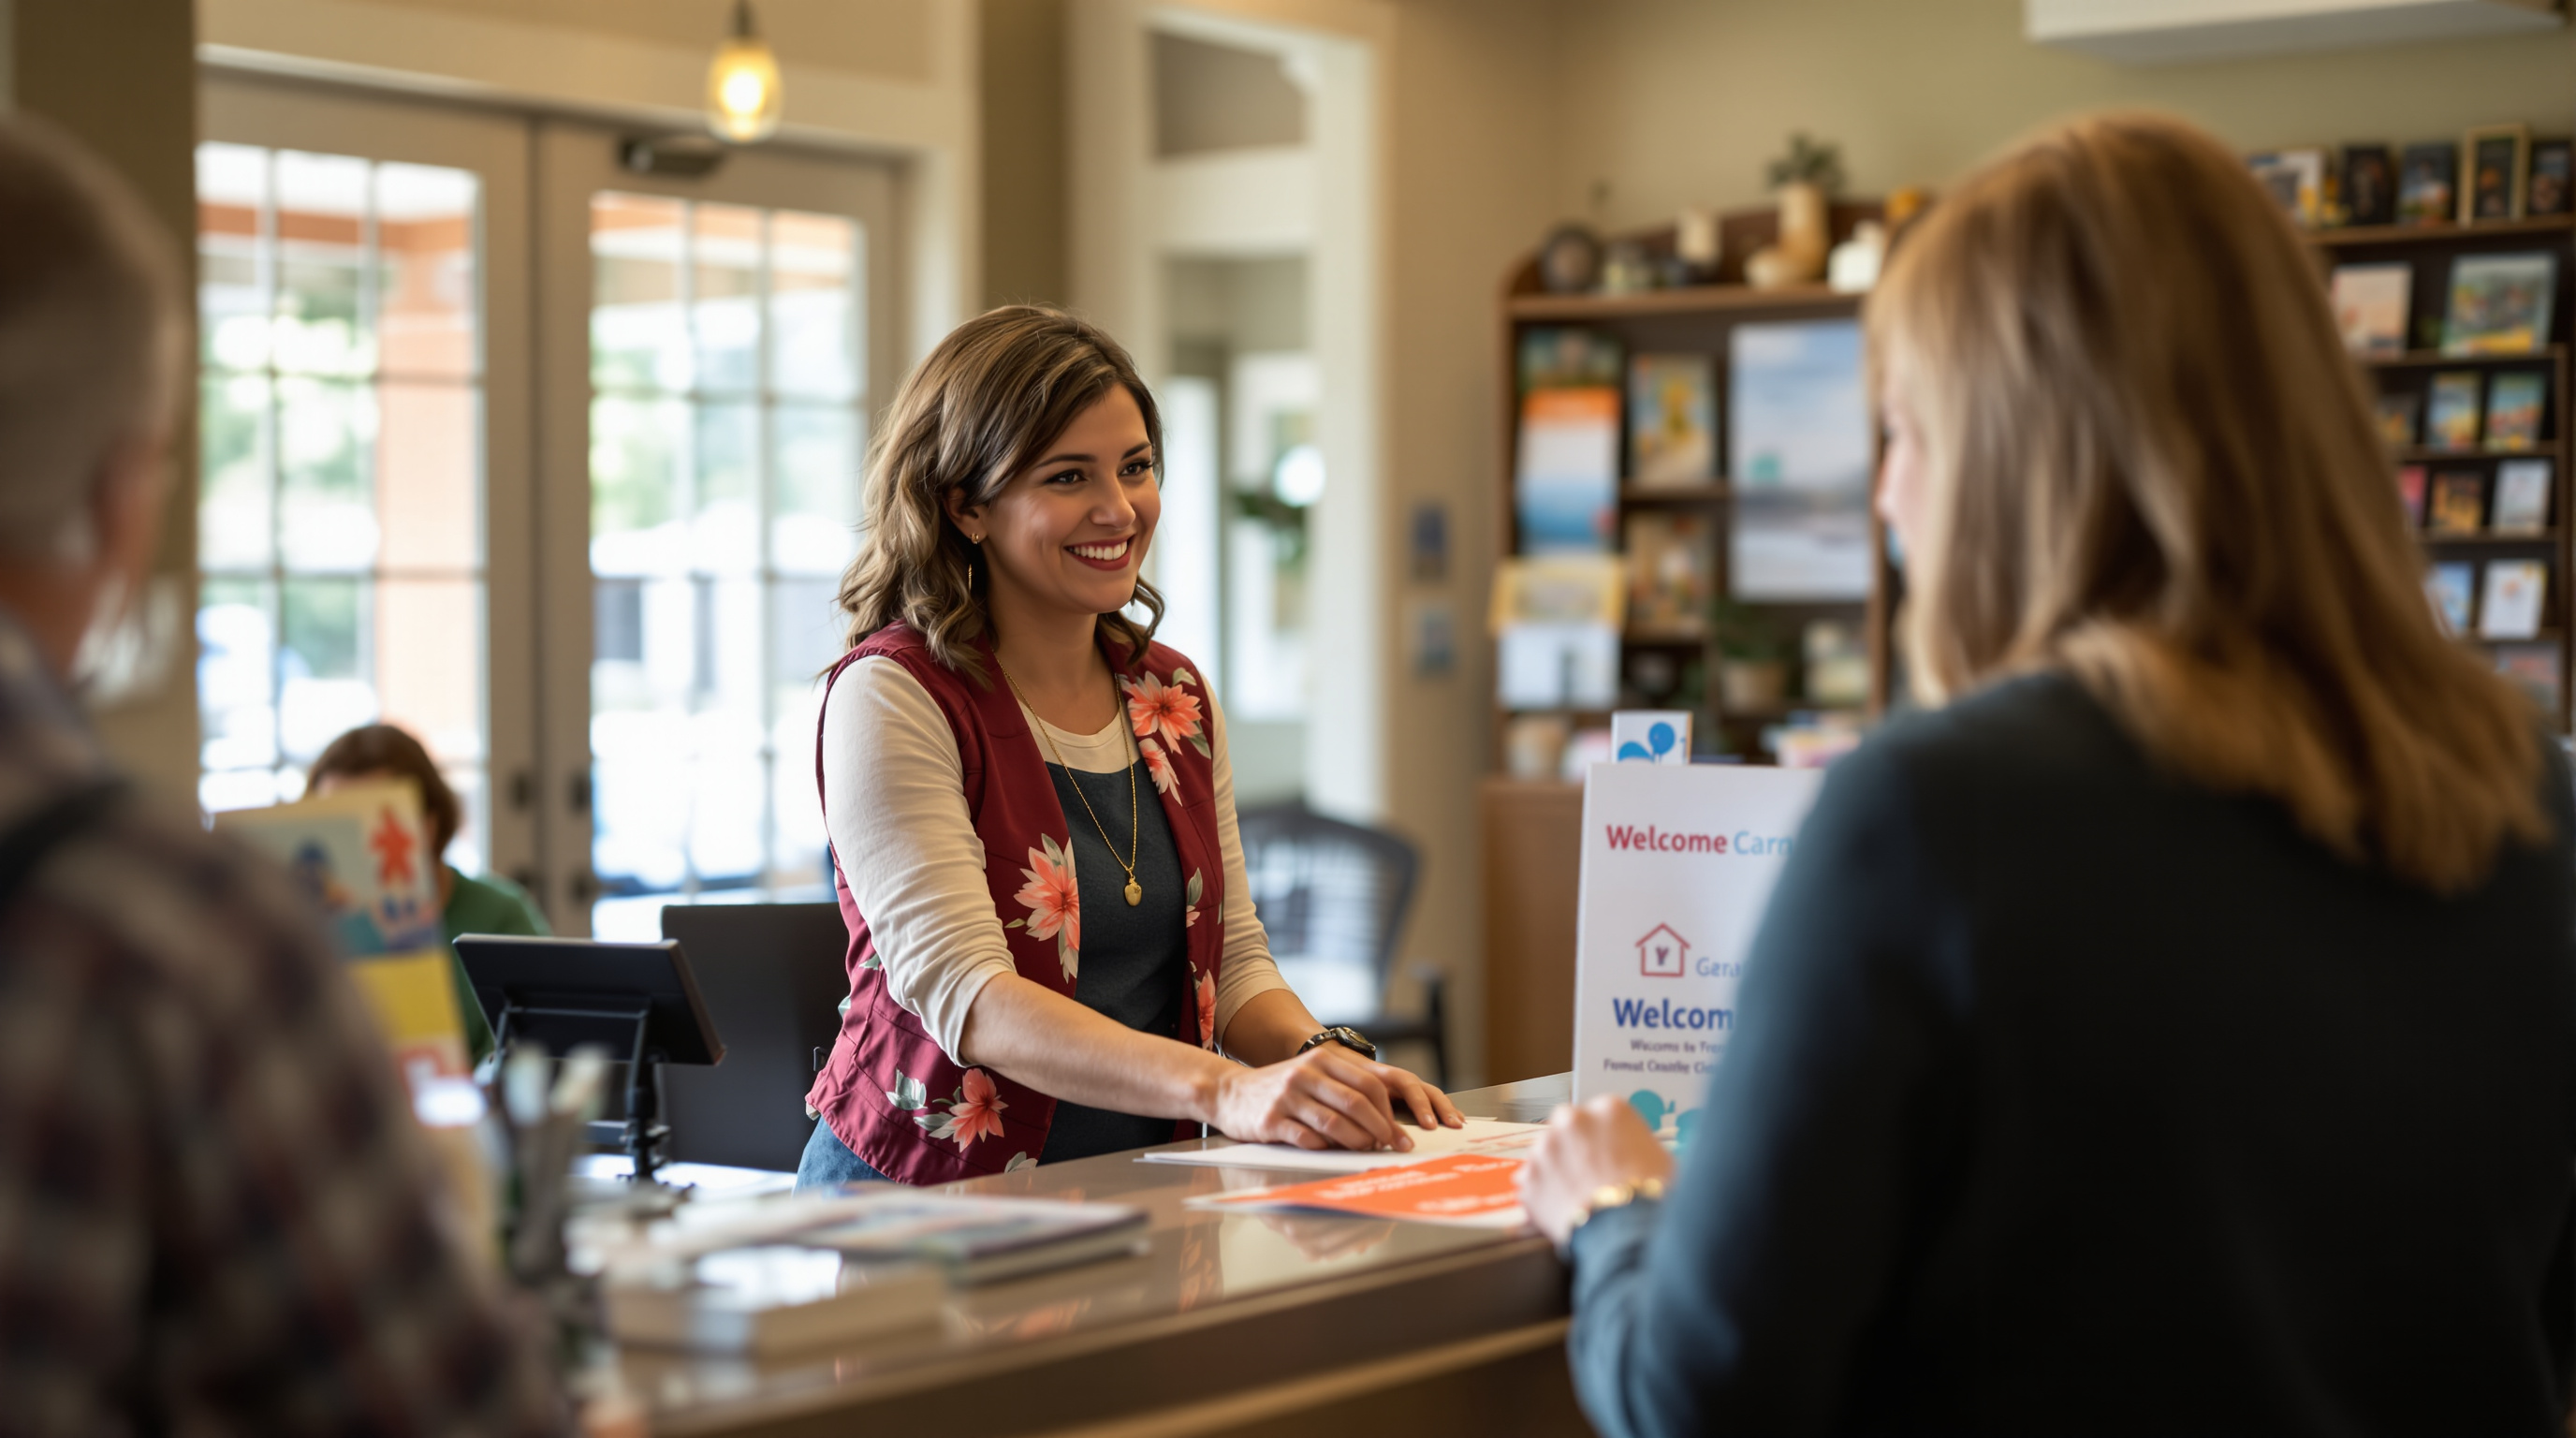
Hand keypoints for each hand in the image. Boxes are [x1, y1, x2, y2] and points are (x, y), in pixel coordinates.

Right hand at [1208, 1045, 1464, 1149]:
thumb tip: (1383, 1122)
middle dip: (1381, 1128)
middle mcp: (1305, 1074)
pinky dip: (1325, 1149)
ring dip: (1358, 1142)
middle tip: (1393, 1147)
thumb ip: (1342, 1090)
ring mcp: (1287, 1097)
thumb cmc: (1278, 1090)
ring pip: (1334, 1122)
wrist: (1228, 1092)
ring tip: (1369, 1152)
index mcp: (1321, 1061)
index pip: (1368, 1083)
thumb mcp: (1310, 1076)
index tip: (1401, 1132)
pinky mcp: (1270, 1120)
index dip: (1389, 1110)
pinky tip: (1333, 1155)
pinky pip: (1306, 1138)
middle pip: (1356, 1102)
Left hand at [1514, 1095, 1675, 1245]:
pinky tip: (1560, 1208)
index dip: (1602, 1137)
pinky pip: (1533, 1183)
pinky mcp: (1529, 1176)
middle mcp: (1572, 1119)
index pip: (1600, 1115)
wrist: (1624, 1229)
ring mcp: (1546, 1147)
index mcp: (1609, 1109)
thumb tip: (1637, 1157)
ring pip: (1546, 1154)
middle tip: (1587, 1172)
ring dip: (1556, 1169)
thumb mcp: (1660, 1159)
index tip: (1605, 1153)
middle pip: (1567, 1127)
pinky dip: (1542, 1194)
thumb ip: (1638, 1147)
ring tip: (1575, 1195)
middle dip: (1573, 1146)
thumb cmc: (1650, 1195)